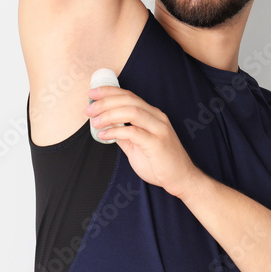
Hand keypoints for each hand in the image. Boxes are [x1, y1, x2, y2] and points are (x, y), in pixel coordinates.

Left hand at [85, 85, 202, 197]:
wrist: (181, 179)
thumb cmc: (160, 163)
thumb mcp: (138, 146)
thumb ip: (124, 136)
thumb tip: (107, 129)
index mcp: (153, 115)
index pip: (129, 96)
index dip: (110, 92)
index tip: (93, 94)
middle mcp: (157, 118)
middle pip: (129, 100)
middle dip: (106, 101)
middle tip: (89, 109)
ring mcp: (159, 129)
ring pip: (132, 111)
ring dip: (109, 114)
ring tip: (95, 122)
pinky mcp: (157, 143)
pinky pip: (133, 132)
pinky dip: (116, 131)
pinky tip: (104, 135)